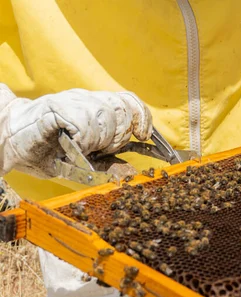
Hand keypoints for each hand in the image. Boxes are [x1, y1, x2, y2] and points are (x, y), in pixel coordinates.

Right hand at [0, 84, 151, 177]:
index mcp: (95, 108)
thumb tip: (130, 172)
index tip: (145, 135)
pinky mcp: (56, 106)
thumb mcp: (81, 164)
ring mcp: (71, 100)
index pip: (128, 101)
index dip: (141, 116)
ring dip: (99, 138)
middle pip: (121, 109)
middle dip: (117, 136)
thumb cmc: (43, 151)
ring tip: (82, 147)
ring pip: (105, 114)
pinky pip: (84, 121)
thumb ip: (105, 166)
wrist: (5, 140)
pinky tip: (73, 144)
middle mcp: (85, 99)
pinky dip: (83, 137)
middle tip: (98, 149)